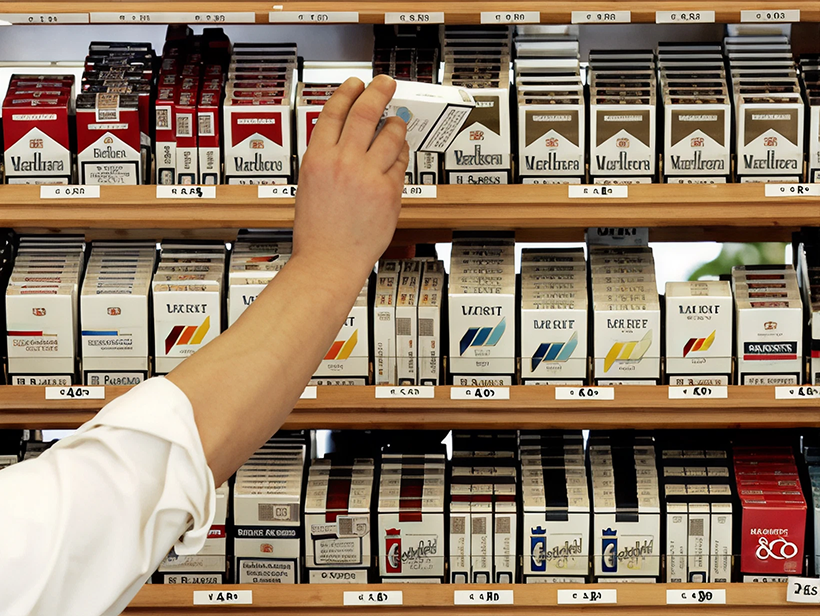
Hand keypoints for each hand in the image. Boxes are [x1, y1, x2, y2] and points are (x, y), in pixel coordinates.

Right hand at [293, 75, 409, 281]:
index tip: (356, 83)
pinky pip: (401, 163)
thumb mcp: (310, 185)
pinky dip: (402, 154)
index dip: (347, 91)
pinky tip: (400, 153)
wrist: (329, 261)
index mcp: (317, 158)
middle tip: (387, 83)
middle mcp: (343, 162)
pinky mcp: (389, 191)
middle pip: (365, 112)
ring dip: (396, 123)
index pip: (334, 111)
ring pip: (390, 134)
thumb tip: (344, 139)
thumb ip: (327, 159)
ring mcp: (368, 175)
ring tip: (398, 121)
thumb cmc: (317, 232)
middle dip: (379, 91)